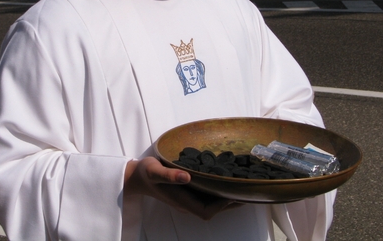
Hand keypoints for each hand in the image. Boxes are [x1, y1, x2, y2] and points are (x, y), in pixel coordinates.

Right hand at [124, 157, 238, 219]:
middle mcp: (186, 203)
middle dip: (231, 203)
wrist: (135, 176)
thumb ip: (169, 175)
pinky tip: (225, 180)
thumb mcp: (154, 171)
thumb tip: (187, 176)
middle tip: (247, 191)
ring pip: (211, 204)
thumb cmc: (144, 173)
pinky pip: (207, 196)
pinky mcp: (187, 192)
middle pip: (213, 210)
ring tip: (241, 187)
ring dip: (227, 198)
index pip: (206, 212)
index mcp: (180, 201)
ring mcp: (187, 199)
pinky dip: (218, 191)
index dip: (222, 206)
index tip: (234, 193)